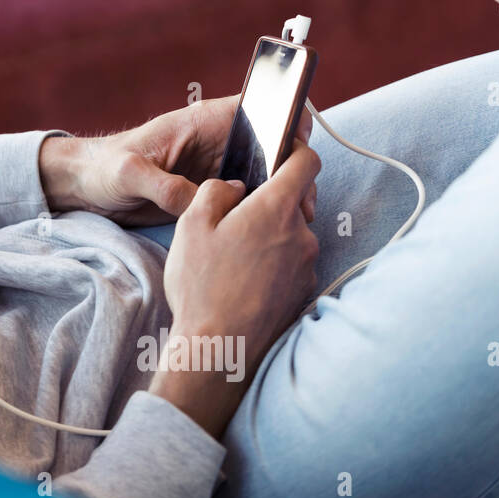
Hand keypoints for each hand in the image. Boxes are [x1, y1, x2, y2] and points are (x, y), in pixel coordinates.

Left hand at [39, 96, 315, 226]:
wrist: (87, 187)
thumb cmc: (103, 168)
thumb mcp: (129, 173)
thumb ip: (163, 185)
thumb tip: (197, 202)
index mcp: (201, 123)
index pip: (258, 108)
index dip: (286, 121)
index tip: (300, 150)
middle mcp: (215, 142)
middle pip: (271, 147)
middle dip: (292, 170)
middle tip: (301, 203)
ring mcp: (215, 168)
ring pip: (264, 175)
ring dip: (279, 195)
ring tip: (291, 222)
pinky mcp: (210, 193)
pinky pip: (245, 199)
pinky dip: (260, 211)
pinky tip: (267, 231)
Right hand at [153, 138, 321, 438]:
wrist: (221, 348)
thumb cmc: (202, 284)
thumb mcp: (191, 224)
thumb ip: (217, 191)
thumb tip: (235, 187)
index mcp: (275, 209)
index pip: (306, 162)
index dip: (295, 149)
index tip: (282, 149)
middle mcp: (301, 234)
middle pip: (292, 203)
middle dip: (265, 206)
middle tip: (230, 225)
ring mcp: (307, 266)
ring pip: (289, 237)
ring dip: (267, 240)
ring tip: (231, 263)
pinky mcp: (304, 293)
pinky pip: (289, 267)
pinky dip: (271, 268)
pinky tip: (242, 285)